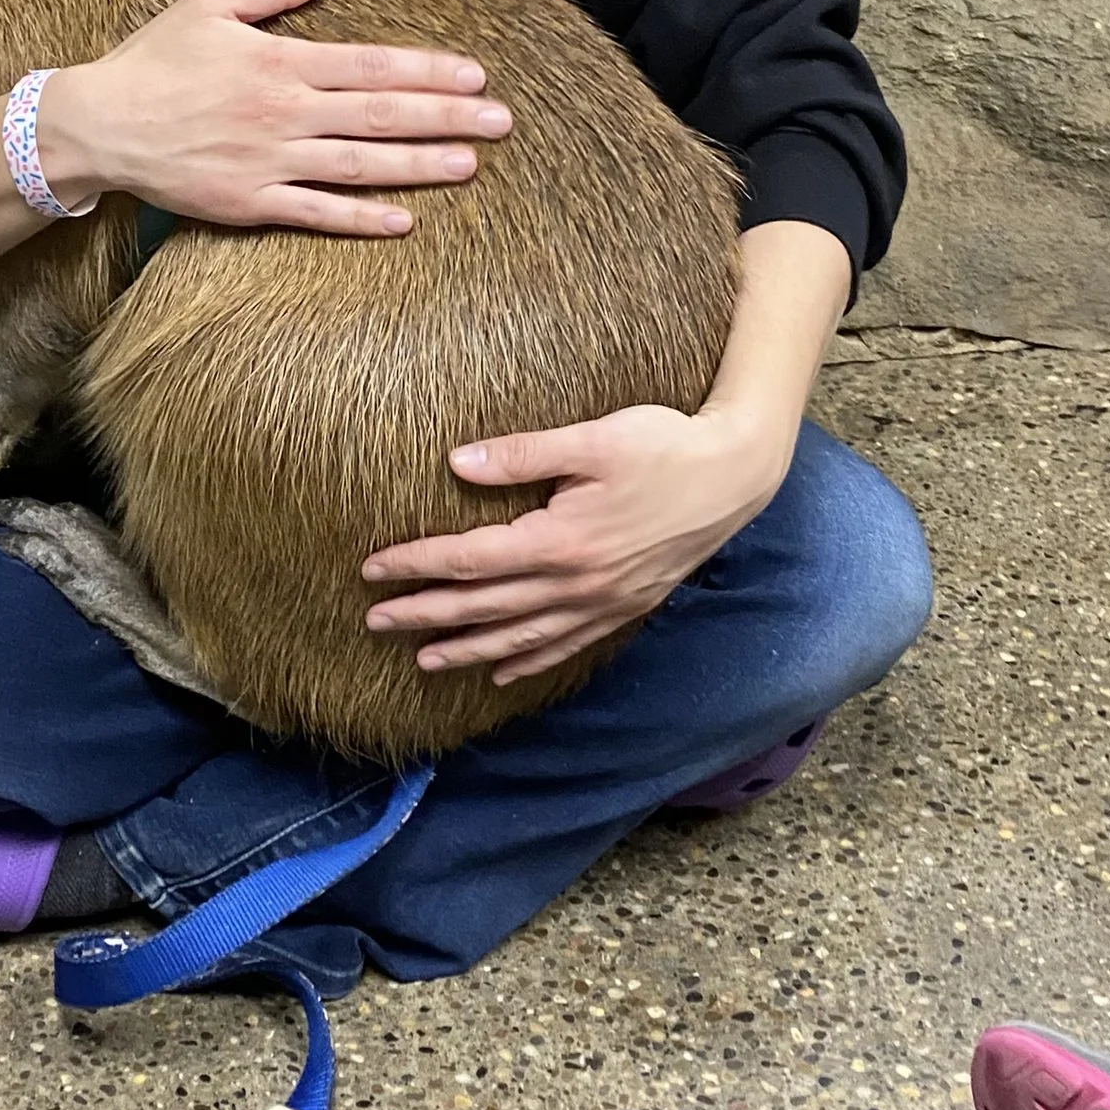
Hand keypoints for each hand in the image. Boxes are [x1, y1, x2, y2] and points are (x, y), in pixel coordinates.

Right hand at [36, 0, 512, 236]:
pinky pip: (317, 213)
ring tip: (470, 164)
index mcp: (280, 62)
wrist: (99, 126)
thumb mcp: (210, 4)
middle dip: (447, 118)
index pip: (371, 65)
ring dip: (420, 165)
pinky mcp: (250, 202)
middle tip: (501, 122)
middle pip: (381, 115)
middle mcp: (284, 113)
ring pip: (360, 165)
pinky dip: (361, 217)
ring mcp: (270, 162)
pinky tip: (404, 219)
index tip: (475, 75)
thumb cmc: (153, 60)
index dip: (427, 71)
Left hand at [361, 402, 793, 685]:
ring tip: (423, 658)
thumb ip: (522, 454)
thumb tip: (456, 463)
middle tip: (374, 621)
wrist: (736, 477)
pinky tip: (501, 670)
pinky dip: (529, 661)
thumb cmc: (664, 446)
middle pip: (484, 606)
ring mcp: (603, 602)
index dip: (418, 566)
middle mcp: (577, 583)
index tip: (374, 569)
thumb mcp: (591, 439)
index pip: (470, 560)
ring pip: (520, 636)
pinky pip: (567, 645)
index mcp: (560, 540)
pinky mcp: (625, 606)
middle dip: (425, 614)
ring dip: (467, 648)